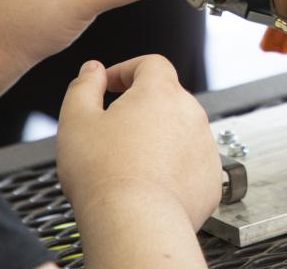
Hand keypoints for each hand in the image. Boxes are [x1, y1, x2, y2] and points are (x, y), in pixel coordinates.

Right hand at [57, 55, 221, 228]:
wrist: (135, 223)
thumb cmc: (104, 174)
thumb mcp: (77, 120)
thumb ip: (84, 86)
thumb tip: (92, 70)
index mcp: (160, 92)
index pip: (150, 64)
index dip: (127, 70)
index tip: (109, 85)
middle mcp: (190, 113)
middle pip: (166, 99)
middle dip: (140, 109)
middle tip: (112, 132)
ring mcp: (204, 146)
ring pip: (179, 132)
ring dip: (158, 140)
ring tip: (128, 164)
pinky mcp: (210, 177)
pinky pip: (190, 164)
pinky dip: (172, 169)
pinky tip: (148, 184)